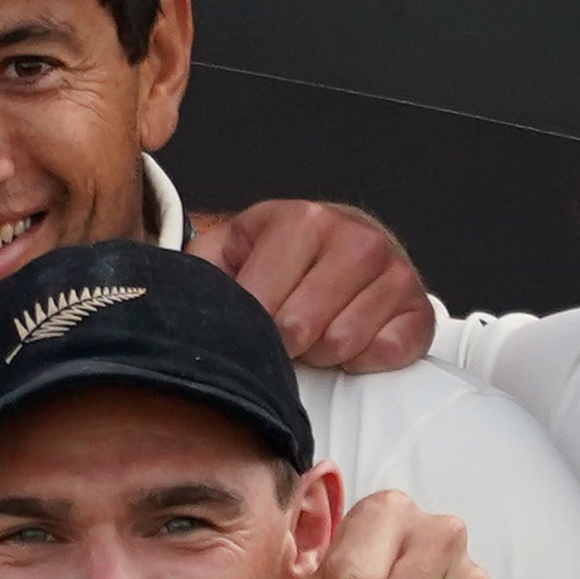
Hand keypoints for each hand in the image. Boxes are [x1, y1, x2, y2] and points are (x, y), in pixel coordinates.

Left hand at [186, 200, 434, 372]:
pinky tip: (354, 336)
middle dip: (286, 341)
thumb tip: (158, 296)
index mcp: (302, 219)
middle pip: (301, 330)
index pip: (261, 306)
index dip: (250, 328)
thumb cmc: (282, 256)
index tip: (250, 322)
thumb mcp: (234, 248)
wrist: (348, 246)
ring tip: (317, 328)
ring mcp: (395, 271)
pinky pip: (384, 355)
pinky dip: (363, 359)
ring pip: (341, 345)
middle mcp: (355, 238)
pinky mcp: (421, 308)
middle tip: (285, 328)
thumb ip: (197, 268)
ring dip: (322, 351)